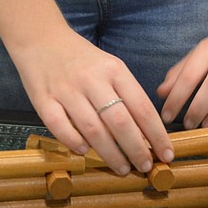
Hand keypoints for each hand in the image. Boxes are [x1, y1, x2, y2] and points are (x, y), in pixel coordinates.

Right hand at [11, 28, 174, 175]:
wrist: (41, 38)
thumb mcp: (110, 67)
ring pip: (92, 129)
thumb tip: (147, 134)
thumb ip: (126, 95)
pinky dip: (74, 142)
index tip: (166, 154)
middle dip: (137, 149)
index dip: (156, 135)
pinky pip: (59, 127)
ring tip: (122, 169)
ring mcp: (66, 89)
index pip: (141, 107)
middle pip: (119, 121)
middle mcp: (92, 79)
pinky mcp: (43, 99)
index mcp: (114, 69)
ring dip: (110, 154)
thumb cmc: (82, 58)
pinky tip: (84, 152)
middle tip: (145, 167)